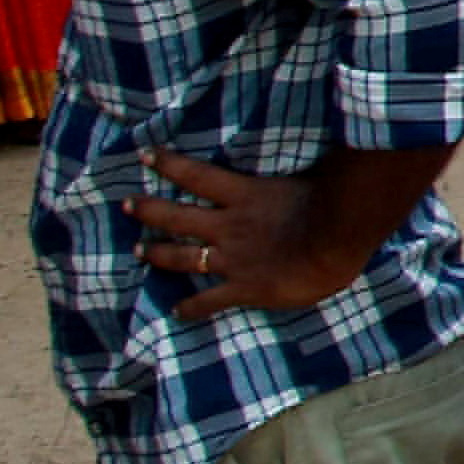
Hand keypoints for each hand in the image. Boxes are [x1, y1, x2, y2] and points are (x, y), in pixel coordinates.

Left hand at [132, 152, 373, 326]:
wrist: (336, 241)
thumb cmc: (333, 204)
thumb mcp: (311, 173)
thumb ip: (298, 168)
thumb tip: (311, 151)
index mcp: (245, 196)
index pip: (197, 175)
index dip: (169, 164)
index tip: (144, 154)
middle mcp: (229, 226)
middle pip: (178, 218)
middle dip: (150, 211)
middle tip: (127, 204)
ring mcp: (233, 259)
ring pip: (184, 257)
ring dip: (158, 254)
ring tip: (139, 251)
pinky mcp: (244, 288)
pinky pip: (210, 301)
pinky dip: (191, 307)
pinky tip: (177, 312)